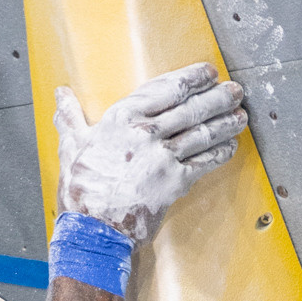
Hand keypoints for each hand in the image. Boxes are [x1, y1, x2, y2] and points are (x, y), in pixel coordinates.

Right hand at [54, 63, 247, 242]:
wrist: (92, 228)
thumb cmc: (81, 187)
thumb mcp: (71, 145)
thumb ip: (70, 116)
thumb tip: (61, 94)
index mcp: (122, 117)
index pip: (165, 88)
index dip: (191, 78)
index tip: (208, 72)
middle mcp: (146, 132)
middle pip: (190, 108)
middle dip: (217, 97)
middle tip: (235, 90)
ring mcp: (163, 157)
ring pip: (202, 133)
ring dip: (225, 122)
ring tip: (240, 115)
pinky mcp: (175, 182)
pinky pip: (204, 162)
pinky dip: (220, 153)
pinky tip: (231, 146)